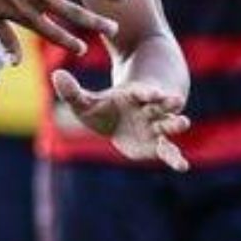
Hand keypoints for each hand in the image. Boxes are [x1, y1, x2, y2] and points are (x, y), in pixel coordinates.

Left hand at [52, 70, 189, 170]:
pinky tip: (183, 166)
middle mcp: (148, 109)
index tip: (150, 92)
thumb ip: (72, 92)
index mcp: (134, 95)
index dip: (145, 91)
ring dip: (175, 124)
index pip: (141, 91)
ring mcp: (155, 126)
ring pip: (167, 124)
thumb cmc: (104, 108)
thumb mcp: (86, 101)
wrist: (120, 119)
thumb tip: (56, 74)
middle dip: (167, 103)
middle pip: (160, 105)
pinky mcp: (156, 143)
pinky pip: (168, 150)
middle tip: (175, 100)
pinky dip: (175, 158)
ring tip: (184, 123)